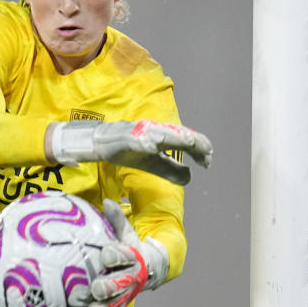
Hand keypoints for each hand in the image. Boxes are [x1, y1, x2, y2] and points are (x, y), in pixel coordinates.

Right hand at [50, 120, 212, 184]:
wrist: (99, 143)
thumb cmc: (127, 151)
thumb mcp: (151, 163)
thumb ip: (170, 169)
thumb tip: (190, 176)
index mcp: (162, 136)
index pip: (185, 139)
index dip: (199, 149)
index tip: (208, 162)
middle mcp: (153, 131)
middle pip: (178, 134)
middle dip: (194, 143)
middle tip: (207, 156)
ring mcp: (139, 133)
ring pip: (160, 133)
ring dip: (176, 137)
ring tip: (190, 143)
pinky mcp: (125, 138)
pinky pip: (137, 140)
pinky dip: (146, 142)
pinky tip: (154, 146)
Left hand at [87, 199, 168, 306]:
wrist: (150, 269)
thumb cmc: (130, 247)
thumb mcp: (127, 233)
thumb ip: (116, 220)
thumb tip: (107, 201)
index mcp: (133, 257)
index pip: (125, 256)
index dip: (116, 256)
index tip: (106, 254)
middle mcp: (132, 277)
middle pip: (121, 283)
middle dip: (110, 285)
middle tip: (98, 287)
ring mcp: (128, 293)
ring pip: (116, 302)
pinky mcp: (122, 304)